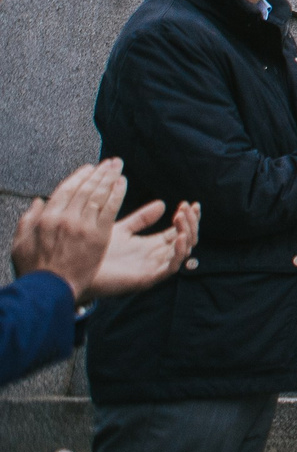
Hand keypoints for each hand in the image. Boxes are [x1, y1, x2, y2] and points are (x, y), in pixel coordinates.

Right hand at [11, 161, 125, 301]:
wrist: (49, 290)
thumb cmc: (33, 269)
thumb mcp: (20, 244)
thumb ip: (27, 220)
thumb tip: (38, 201)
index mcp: (46, 218)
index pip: (66, 189)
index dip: (79, 176)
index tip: (89, 168)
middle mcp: (65, 218)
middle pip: (85, 188)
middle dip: (99, 172)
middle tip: (110, 161)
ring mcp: (83, 226)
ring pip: (99, 195)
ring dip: (109, 177)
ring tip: (117, 166)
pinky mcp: (99, 236)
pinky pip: (110, 209)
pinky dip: (117, 193)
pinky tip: (122, 183)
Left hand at [89, 199, 197, 299]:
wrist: (76, 270)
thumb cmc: (96, 253)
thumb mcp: (122, 229)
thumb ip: (141, 219)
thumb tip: (162, 203)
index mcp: (152, 246)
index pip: (180, 231)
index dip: (188, 218)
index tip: (189, 203)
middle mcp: (157, 257)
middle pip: (186, 240)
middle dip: (191, 222)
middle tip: (186, 207)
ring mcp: (153, 267)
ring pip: (184, 252)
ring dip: (188, 233)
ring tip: (181, 217)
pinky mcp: (147, 278)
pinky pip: (172, 267)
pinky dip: (180, 252)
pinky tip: (180, 236)